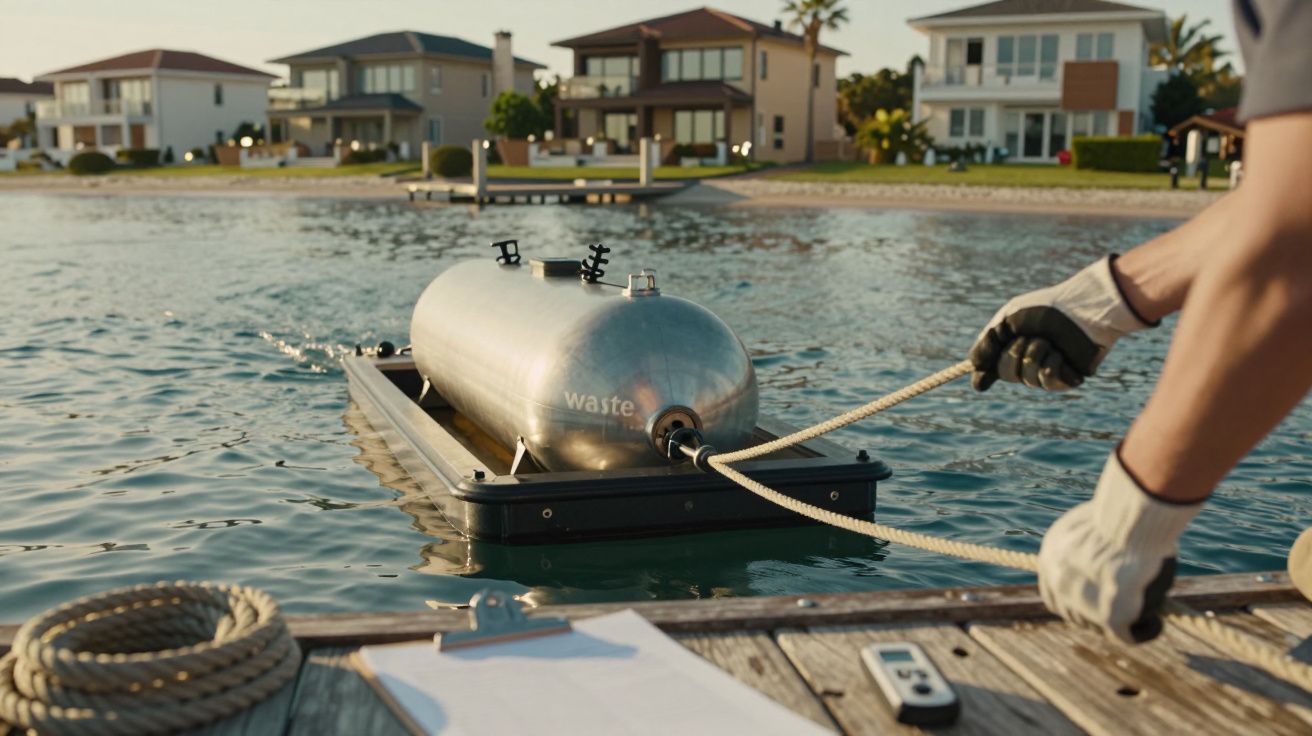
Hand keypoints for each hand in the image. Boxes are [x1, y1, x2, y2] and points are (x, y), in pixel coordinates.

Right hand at [969, 256, 1154, 390]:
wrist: (1082, 309)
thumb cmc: (1045, 309)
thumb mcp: (1006, 320)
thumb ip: (987, 343)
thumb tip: (973, 369)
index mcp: (1013, 342)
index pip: (993, 366)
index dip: (984, 374)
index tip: (980, 382)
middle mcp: (1028, 357)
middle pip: (1005, 373)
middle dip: (1012, 355)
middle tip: (1025, 338)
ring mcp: (1047, 369)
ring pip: (1026, 378)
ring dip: (1033, 355)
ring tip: (1048, 340)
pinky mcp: (1066, 377)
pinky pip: (1046, 381)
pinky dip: (1050, 364)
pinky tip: (1061, 353)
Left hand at [1038, 451, 1202, 642]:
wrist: (1128, 519)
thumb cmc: (1116, 513)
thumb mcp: (1087, 525)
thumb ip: (1086, 545)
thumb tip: (1100, 552)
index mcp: (1050, 559)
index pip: (1056, 591)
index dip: (1077, 598)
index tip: (1097, 596)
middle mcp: (1059, 584)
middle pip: (1076, 612)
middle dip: (1098, 612)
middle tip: (1126, 605)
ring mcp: (1082, 604)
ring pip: (1102, 624)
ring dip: (1122, 620)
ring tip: (1145, 611)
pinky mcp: (1111, 618)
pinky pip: (1129, 635)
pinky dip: (1145, 630)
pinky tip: (1157, 623)